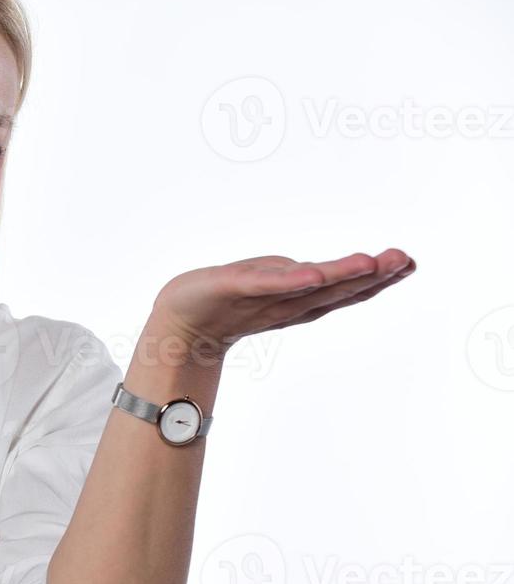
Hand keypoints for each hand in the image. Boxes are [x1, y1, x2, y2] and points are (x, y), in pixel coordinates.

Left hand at [148, 249, 417, 360]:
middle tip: (405, 260)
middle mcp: (284, 303)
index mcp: (294, 302)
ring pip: (309, 288)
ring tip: (373, 262)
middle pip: (334, 291)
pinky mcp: (233, 289)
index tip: (407, 264)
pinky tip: (312, 274)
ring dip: (341, 275)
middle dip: (371, 276)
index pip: (341, 291)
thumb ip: (289, 280)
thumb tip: (317, 273)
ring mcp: (261, 298)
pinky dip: (288, 281)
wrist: (175, 323)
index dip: (374, 281)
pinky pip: (264, 286)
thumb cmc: (219, 303)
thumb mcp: (262, 285)